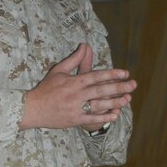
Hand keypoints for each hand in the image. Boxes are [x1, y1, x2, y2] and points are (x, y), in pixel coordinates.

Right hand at [20, 43, 136, 129]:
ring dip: (114, 102)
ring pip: (99, 105)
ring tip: (127, 99)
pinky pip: (91, 119)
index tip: (125, 73)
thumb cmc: (46, 89)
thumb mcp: (58, 71)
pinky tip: (115, 115)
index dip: (112, 74)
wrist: (32, 109)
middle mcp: (76, 94)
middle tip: (133, 85)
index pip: (96, 76)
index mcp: (73, 81)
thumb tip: (85, 46)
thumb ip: (74, 59)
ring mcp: (75, 108)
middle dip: (119, 87)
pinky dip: (104, 117)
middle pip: (101, 90)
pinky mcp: (74, 120)